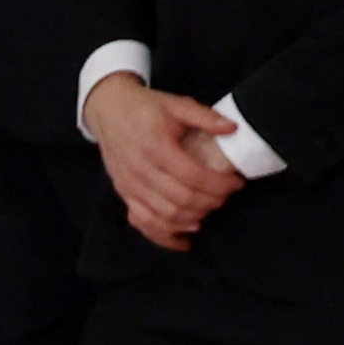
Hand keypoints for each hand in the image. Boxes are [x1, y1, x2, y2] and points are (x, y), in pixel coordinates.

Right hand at [90, 74, 245, 250]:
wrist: (107, 110)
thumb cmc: (145, 107)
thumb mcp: (176, 104)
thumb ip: (205, 117)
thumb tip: (233, 128)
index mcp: (156, 146)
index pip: (193, 176)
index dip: (219, 184)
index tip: (236, 183)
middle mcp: (140, 169)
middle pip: (182, 199)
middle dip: (211, 202)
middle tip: (225, 196)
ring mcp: (130, 185)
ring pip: (165, 215)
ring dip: (192, 219)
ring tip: (209, 211)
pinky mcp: (124, 195)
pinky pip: (144, 223)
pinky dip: (165, 236)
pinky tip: (184, 240)